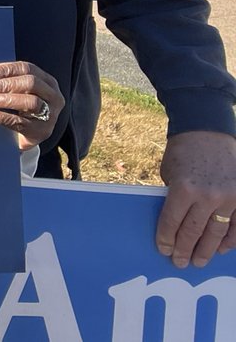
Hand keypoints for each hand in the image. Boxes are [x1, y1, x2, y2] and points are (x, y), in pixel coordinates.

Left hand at [0, 60, 63, 150]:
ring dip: (4, 99)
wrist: (28, 137)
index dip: (4, 69)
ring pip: (30, 102)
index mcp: (47, 81)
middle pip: (30, 83)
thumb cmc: (21, 108)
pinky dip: (0, 116)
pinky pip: (20, 122)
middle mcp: (53, 96)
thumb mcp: (19, 92)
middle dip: (4, 84)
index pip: (26, 68)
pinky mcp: (41, 131)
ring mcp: (51, 115)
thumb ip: (6, 80)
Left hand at [156, 130, 235, 267]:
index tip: (163, 250)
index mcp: (184, 189)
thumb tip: (175, 222)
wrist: (207, 131)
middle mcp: (207, 196)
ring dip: (207, 250)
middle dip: (185, 249)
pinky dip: (230, 240)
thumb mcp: (170, 174)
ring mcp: (229, 198)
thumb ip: (175, 197)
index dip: (167, 239)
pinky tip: (221, 249)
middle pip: (194, 232)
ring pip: (216, 233)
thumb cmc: (183, 152)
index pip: (172, 222)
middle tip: (180, 263)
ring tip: (199, 261)